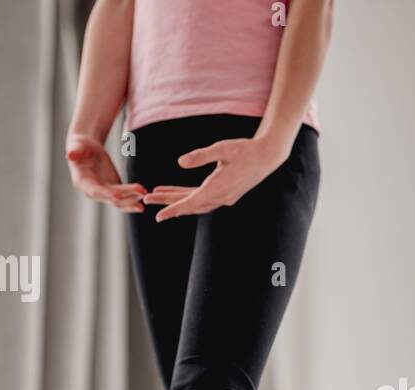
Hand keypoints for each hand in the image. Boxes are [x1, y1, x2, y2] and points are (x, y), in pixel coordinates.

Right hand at [65, 133, 145, 211]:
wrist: (86, 149)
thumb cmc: (80, 146)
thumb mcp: (76, 146)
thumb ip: (74, 151)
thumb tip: (70, 154)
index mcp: (82, 182)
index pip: (95, 191)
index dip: (106, 194)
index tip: (119, 195)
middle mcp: (92, 191)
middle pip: (110, 198)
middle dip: (126, 197)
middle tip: (140, 194)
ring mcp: (103, 193)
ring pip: (119, 201)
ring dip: (132, 199)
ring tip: (144, 194)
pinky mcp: (113, 190)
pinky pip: (124, 197)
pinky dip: (133, 198)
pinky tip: (144, 195)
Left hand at [144, 137, 289, 221]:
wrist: (267, 156)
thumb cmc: (245, 150)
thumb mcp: (222, 148)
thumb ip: (200, 155)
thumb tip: (180, 163)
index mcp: (219, 188)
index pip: (191, 202)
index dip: (173, 209)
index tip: (159, 216)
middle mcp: (221, 197)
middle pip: (190, 204)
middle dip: (168, 202)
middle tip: (148, 199)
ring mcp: (225, 197)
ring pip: (196, 202)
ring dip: (177, 199)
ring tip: (158, 194)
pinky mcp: (226, 194)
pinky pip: (203, 199)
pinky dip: (189, 197)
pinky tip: (178, 193)